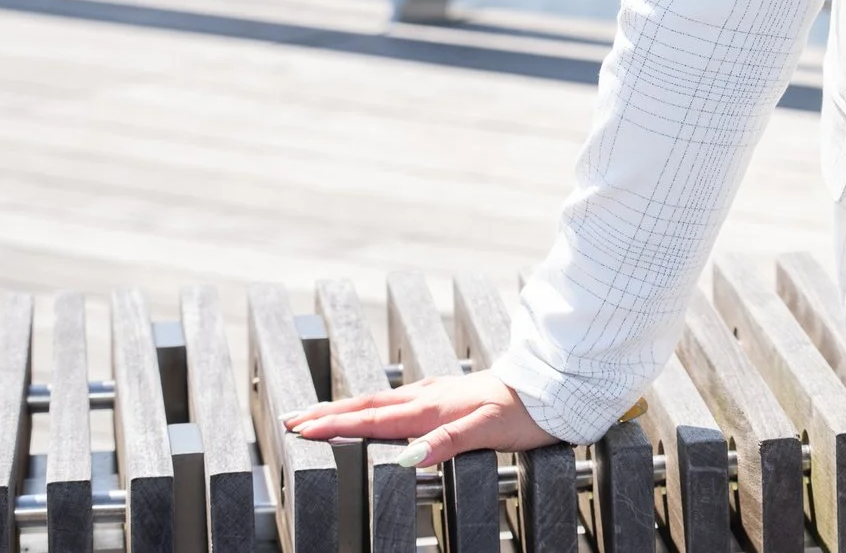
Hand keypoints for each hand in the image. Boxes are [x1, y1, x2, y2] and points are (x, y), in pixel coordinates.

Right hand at [282, 371, 552, 465]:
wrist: (554, 387)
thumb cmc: (525, 412)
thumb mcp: (489, 430)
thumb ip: (449, 442)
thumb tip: (409, 458)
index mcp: (432, 408)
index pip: (374, 419)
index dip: (336, 425)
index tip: (300, 429)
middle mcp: (430, 396)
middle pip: (369, 404)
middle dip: (329, 413)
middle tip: (291, 420)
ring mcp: (439, 393)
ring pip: (383, 400)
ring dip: (348, 407)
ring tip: (320, 414)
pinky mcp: (449, 394)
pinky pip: (400, 399)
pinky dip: (375, 406)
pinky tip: (376, 410)